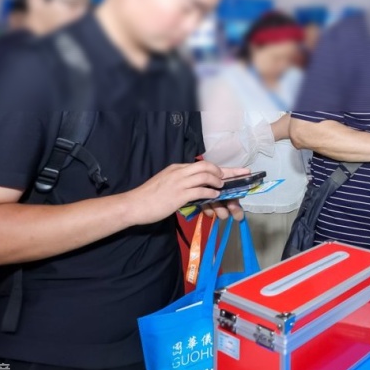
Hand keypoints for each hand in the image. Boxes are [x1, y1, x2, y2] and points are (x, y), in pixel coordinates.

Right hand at [124, 162, 246, 225]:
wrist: (133, 205)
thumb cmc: (148, 197)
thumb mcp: (166, 183)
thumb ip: (181, 182)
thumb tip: (195, 187)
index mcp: (177, 168)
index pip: (203, 164)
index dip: (221, 168)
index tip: (236, 170)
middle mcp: (179, 172)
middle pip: (207, 166)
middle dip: (224, 171)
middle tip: (233, 178)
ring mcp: (178, 183)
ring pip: (204, 176)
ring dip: (217, 181)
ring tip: (222, 187)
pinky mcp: (178, 195)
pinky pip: (199, 190)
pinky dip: (209, 192)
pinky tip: (214, 196)